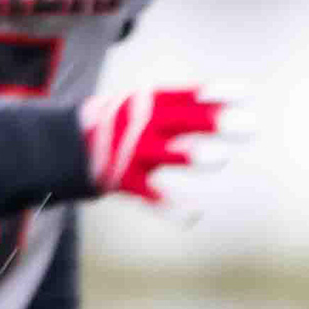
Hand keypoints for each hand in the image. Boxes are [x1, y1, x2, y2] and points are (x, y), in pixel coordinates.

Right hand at [81, 85, 241, 217]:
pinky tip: (194, 215)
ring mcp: (132, 153)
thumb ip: (179, 106)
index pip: (187, 96)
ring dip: (192, 156)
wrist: (58, 145)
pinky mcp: (124, 182)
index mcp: (149, 102)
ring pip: (167, 154)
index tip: (247, 93)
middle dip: (216, 122)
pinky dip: (171, 207)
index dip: (216, 94)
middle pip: (183, 122)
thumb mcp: (142, 106)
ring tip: (221, 158)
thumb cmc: (118, 124)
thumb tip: (227, 99)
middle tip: (251, 125)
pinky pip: (151, 196)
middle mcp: (142, 125)